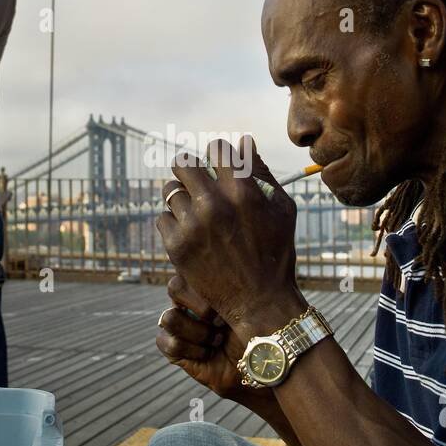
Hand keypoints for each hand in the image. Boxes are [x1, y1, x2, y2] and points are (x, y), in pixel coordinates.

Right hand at [155, 274, 272, 407]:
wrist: (256, 364)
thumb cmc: (257, 329)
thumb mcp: (250, 302)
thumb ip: (234, 280)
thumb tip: (226, 260)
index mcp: (202, 282)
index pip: (188, 268)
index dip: (207, 287)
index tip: (230, 303)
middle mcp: (186, 300)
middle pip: (174, 287)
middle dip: (202, 308)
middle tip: (222, 322)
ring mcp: (178, 323)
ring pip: (170, 318)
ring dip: (199, 333)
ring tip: (218, 340)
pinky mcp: (172, 348)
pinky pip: (168, 343)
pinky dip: (193, 351)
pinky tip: (208, 354)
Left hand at [156, 135, 305, 344]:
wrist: (260, 303)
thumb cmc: (276, 254)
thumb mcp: (282, 209)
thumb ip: (263, 172)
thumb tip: (245, 142)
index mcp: (243, 192)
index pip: (217, 149)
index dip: (217, 153)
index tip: (218, 163)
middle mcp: (215, 205)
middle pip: (184, 163)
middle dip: (189, 168)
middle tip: (195, 179)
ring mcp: (193, 226)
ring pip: (169, 190)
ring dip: (179, 195)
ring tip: (192, 207)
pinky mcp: (177, 246)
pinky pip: (162, 218)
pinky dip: (173, 222)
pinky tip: (188, 231)